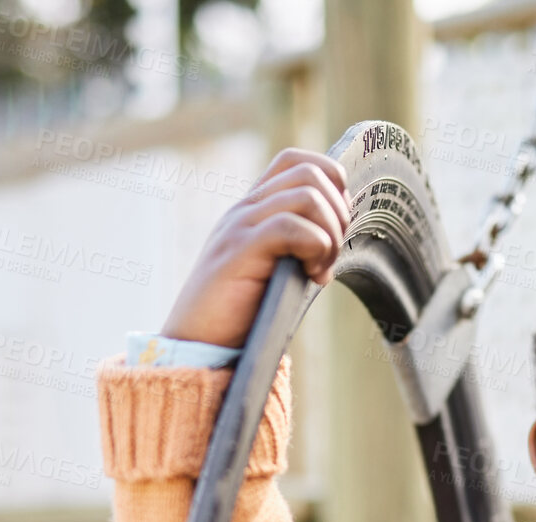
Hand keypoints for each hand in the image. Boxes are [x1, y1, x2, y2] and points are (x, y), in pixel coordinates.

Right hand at [159, 148, 351, 350]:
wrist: (198, 346)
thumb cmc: (239, 315)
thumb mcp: (273, 270)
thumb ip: (295, 246)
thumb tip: (338, 232)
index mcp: (251, 210)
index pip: (295, 161)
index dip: (330, 182)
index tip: (336, 225)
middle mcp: (244, 210)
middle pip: (309, 173)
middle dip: (337, 212)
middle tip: (331, 254)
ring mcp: (240, 227)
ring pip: (307, 196)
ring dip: (330, 233)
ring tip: (321, 268)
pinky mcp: (240, 250)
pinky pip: (292, 226)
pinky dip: (316, 248)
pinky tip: (313, 277)